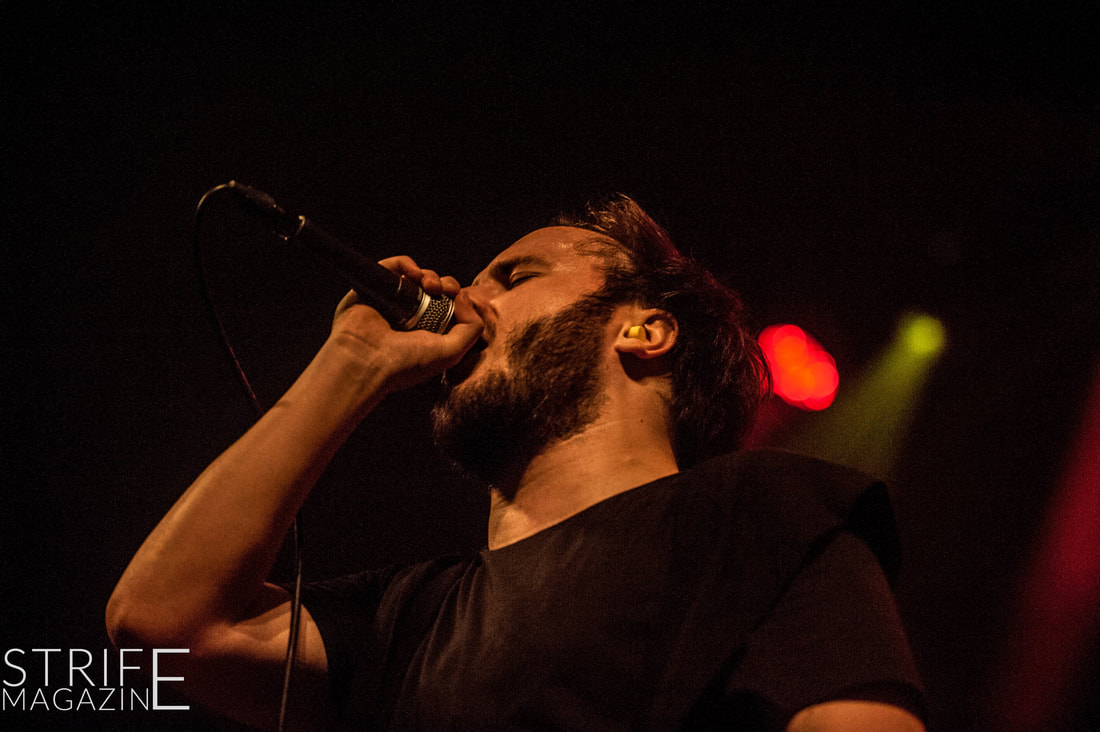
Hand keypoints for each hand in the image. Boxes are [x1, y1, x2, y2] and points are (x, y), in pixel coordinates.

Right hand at [327, 256, 483, 393]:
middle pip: (436, 288)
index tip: (457, 298)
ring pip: (417, 276)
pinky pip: (393, 266)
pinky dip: (406, 263)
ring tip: (429, 286)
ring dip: (430, 275)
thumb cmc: (405, 363)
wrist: (365, 360)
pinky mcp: (373, 288)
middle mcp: (409, 316)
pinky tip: (413, 274)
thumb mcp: (451, 353)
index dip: (457, 297)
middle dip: (446, 284)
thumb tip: (463, 296)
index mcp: (426, 332)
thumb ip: (470, 328)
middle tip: (444, 290)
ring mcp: (391, 301)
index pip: (449, 306)